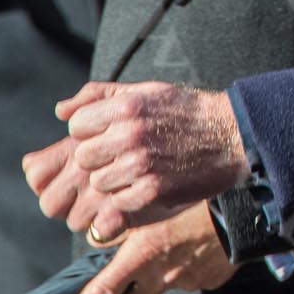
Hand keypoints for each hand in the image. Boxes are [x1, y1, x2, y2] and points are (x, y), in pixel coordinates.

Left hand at [22, 82, 248, 240]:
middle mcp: (130, 134)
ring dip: (113, 181)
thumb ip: (100, 95)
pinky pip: (118, 203)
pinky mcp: (153, 190)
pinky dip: (128, 199)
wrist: (232, 136)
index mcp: (127, 107)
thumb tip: (61, 111)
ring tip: (136, 171)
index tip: (109, 135)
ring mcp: (141, 164)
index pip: (78, 125)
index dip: (91, 132)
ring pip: (99, 182)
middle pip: (84, 157)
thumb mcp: (147, 91)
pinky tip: (146, 185)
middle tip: (121, 157)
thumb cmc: (188, 112)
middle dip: (99, 159)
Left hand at [53, 204, 238, 293]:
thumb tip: (100, 239)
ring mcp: (188, 282)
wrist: (245, 208)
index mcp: (142, 255)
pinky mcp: (210, 282)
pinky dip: (193, 267)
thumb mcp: (151, 205)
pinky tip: (201, 246)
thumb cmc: (197, 199)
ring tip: (179, 248)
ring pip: (165, 290)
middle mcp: (162, 274)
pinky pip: (194, 281)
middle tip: (139, 275)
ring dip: (165, 277)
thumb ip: (123, 226)